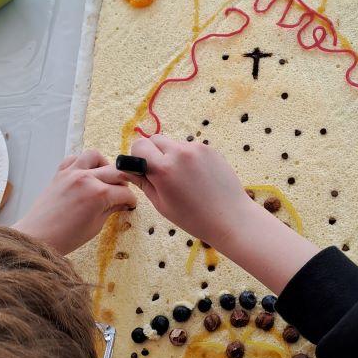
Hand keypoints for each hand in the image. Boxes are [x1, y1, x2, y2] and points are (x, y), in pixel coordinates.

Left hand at [15, 150, 135, 254]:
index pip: (124, 192)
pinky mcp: (60, 173)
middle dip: (123, 182)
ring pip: (95, 156)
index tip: (130, 204)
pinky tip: (85, 174)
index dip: (131, 199)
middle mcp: (86, 178)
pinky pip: (74, 158)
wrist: (38, 237)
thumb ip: (111, 209)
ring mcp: (72, 173)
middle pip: (115, 171)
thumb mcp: (96, 226)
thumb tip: (123, 203)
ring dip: (104, 165)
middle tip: (122, 193)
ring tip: (104, 178)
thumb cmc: (66, 237)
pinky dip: (82, 162)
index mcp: (99, 194)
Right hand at [129, 135, 318, 292]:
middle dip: (153, 153)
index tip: (142, 168)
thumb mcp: (161, 204)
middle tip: (161, 173)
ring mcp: (197, 149)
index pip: (139, 146)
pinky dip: (188, 158)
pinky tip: (197, 176)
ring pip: (174, 143)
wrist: (230, 218)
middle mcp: (179, 153)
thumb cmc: (193, 217)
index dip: (137, 157)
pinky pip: (190, 148)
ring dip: (172, 155)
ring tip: (183, 178)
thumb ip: (143, 182)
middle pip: (155, 139)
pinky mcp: (210, 149)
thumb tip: (127, 169)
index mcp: (163, 169)